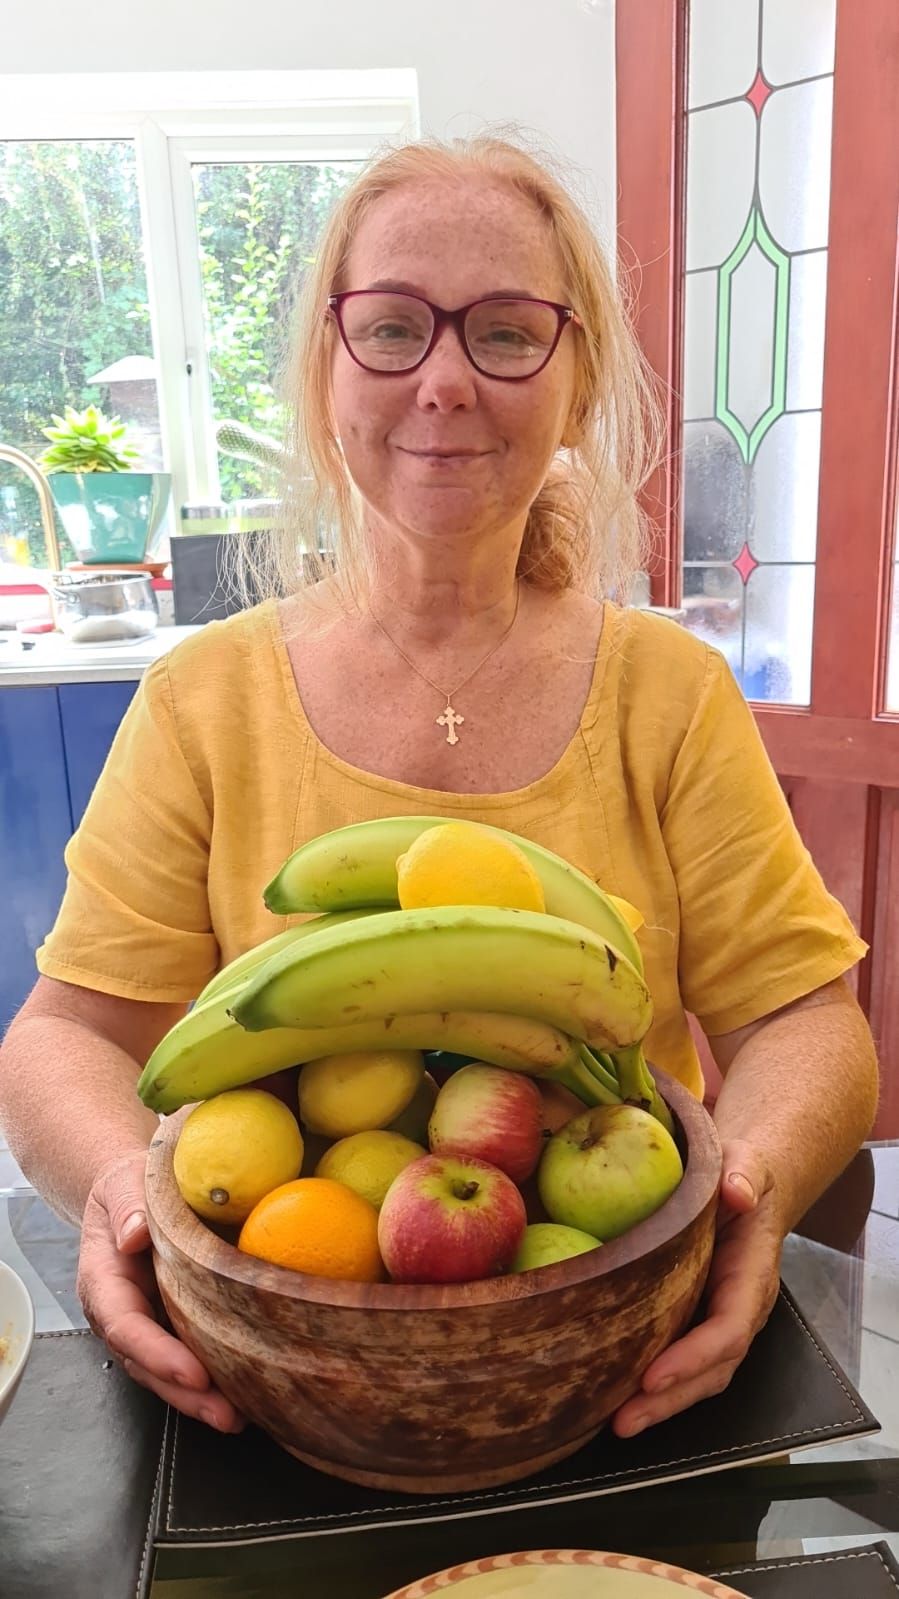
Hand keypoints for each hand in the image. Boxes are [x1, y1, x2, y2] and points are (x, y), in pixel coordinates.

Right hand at [77, 1148, 243, 1432]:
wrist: (131, 1192)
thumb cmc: (128, 1186)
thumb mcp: (124, 1184)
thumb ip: (128, 1207)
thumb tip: (135, 1235)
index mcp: (103, 1281)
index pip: (125, 1326)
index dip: (156, 1354)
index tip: (192, 1372)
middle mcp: (121, 1313)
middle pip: (146, 1364)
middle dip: (184, 1395)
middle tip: (226, 1414)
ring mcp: (147, 1324)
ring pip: (165, 1374)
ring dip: (200, 1400)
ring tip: (239, 1417)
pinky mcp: (172, 1326)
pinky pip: (187, 1360)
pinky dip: (212, 1382)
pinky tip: (245, 1394)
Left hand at [611, 1139, 782, 1437]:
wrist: (744, 1188)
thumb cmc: (740, 1176)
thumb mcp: (745, 1164)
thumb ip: (744, 1175)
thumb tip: (737, 1192)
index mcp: (751, 1278)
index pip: (728, 1330)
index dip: (693, 1358)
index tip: (653, 1374)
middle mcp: (739, 1311)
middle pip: (712, 1371)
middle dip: (670, 1400)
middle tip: (624, 1419)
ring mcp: (717, 1322)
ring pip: (697, 1378)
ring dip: (660, 1406)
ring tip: (616, 1423)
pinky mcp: (694, 1323)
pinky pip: (679, 1364)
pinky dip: (653, 1388)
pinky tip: (614, 1398)